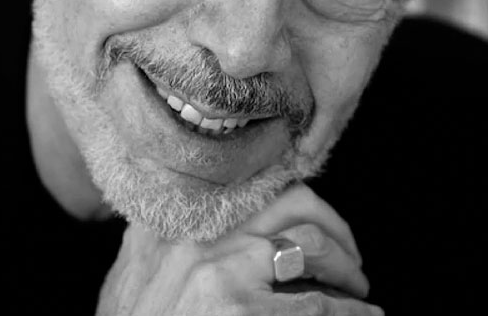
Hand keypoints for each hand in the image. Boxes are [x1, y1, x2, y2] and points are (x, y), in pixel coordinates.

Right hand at [96, 183, 382, 314]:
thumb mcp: (129, 278)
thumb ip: (152, 241)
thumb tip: (176, 220)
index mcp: (178, 220)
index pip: (250, 183)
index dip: (293, 193)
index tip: (311, 211)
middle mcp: (202, 235)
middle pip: (290, 201)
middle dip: (332, 224)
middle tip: (348, 252)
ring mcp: (225, 272)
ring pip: (311, 243)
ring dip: (346, 263)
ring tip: (358, 284)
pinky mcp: (244, 311)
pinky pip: (318, 304)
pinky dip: (352, 311)